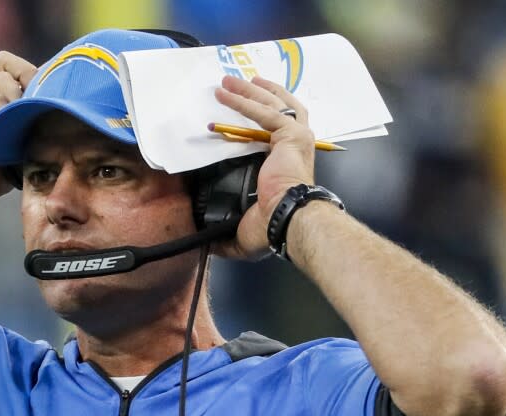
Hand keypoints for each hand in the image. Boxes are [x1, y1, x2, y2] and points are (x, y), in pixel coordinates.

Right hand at [0, 51, 36, 208]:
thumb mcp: (4, 168)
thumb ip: (22, 154)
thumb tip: (51, 156)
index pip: (13, 74)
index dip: (35, 83)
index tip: (52, 105)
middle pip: (6, 61)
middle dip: (29, 76)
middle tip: (41, 104)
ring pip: (1, 75)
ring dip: (20, 96)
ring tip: (25, 121)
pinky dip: (3, 109)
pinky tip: (8, 130)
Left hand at [211, 75, 315, 259]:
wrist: (288, 219)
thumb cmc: (272, 226)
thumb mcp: (245, 227)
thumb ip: (227, 231)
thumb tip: (208, 242)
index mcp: (289, 164)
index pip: (278, 132)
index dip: (260, 117)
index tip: (241, 108)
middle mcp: (297, 147)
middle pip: (280, 109)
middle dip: (258, 94)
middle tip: (236, 84)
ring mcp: (297, 138)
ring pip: (272, 105)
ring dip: (248, 91)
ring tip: (226, 82)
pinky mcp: (290, 135)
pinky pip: (265, 113)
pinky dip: (246, 102)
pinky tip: (228, 94)